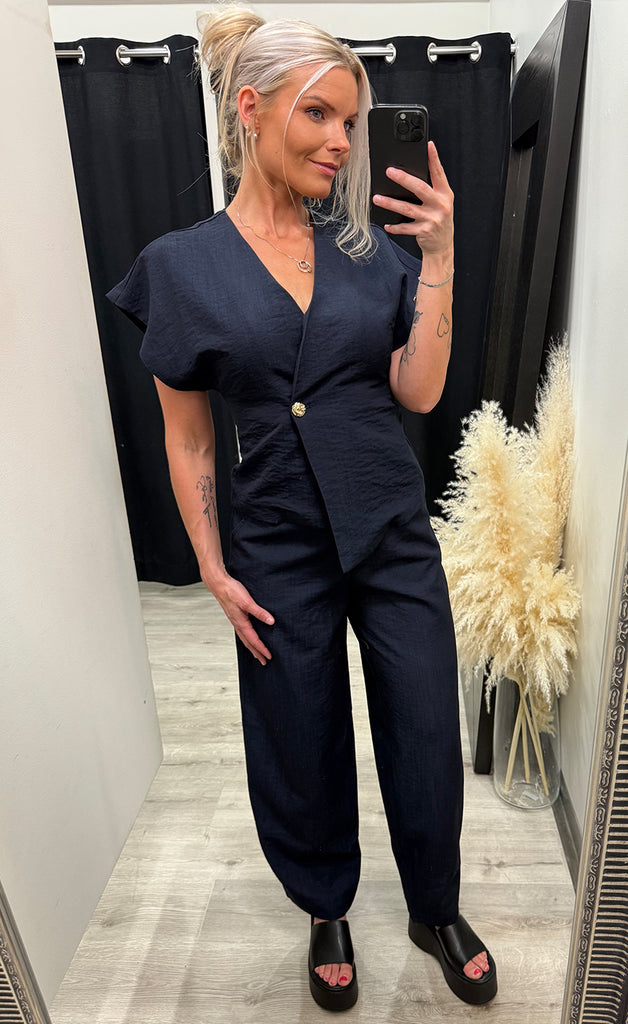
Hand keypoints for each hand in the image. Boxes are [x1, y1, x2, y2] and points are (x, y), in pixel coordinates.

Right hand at [207, 569, 273, 664]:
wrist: (218, 584)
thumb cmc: (231, 591)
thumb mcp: (247, 602)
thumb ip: (259, 612)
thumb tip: (271, 622)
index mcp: (241, 622)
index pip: (253, 639)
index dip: (262, 648)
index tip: (269, 656)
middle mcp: (237, 623)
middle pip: (248, 642)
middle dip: (256, 652)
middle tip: (264, 661)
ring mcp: (235, 620)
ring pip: (244, 638)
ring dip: (251, 647)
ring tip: (256, 653)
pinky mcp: (234, 615)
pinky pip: (241, 631)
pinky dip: (246, 638)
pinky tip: (248, 636)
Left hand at [372, 140, 453, 255]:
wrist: (442, 246)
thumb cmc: (438, 220)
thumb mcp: (440, 203)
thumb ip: (431, 189)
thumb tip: (408, 176)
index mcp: (445, 194)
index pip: (439, 173)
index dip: (434, 159)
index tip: (428, 145)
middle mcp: (440, 205)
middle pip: (420, 188)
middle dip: (403, 178)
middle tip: (389, 171)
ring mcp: (432, 219)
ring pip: (408, 208)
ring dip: (390, 203)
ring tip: (377, 198)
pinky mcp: (424, 231)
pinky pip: (405, 228)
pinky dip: (395, 227)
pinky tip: (386, 224)